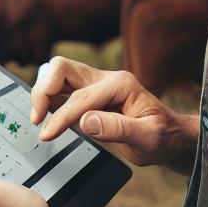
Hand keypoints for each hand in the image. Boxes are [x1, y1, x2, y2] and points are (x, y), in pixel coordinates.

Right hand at [30, 57, 198, 172]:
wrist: (170, 138)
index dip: (61, 116)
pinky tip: (46, 116)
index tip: (47, 134)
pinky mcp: (90, 94)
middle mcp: (106, 78)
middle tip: (37, 117)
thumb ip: (117, 128)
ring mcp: (97, 84)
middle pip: (61, 68)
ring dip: (43, 92)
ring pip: (58, 74)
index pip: (80, 97)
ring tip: (38, 118)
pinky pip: (62, 88)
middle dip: (43, 89)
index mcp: (120, 84)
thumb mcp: (148, 138)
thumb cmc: (163, 137)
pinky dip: (49, 98)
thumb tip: (86, 122)